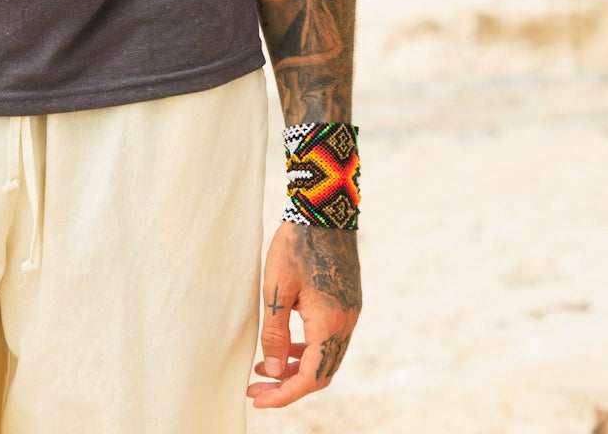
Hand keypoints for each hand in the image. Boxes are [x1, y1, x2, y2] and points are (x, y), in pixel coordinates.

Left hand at [248, 220, 360, 409]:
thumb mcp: (276, 291)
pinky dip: (308, 349)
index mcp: (329, 324)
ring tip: (265, 367)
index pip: (309, 378)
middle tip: (257, 386)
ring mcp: (350, 312)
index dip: (283, 394)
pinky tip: (286, 343)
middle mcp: (346, 323)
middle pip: (320, 373)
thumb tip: (273, 371)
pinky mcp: (348, 302)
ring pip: (326, 357)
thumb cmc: (296, 246)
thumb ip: (274, 334)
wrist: (325, 209)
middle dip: (288, 385)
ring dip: (298, 367)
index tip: (257, 397)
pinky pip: (330, 339)